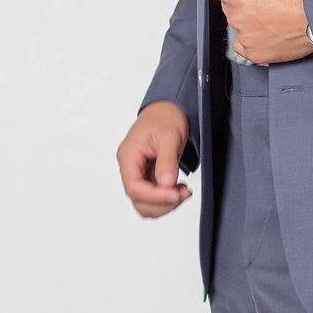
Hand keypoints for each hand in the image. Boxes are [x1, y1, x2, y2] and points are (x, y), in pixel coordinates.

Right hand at [116, 101, 193, 218]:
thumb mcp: (169, 136)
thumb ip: (166, 161)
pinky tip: (180, 190)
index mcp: (128, 155)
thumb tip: (166, 184)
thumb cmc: (165, 117)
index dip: (153, 196)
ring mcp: (139, 173)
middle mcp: (130, 166)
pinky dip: (167, 199)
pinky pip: (154, 196)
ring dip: (165, 204)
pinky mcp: (149, 176)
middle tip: (183, 194)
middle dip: (161, 203)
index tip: (174, 195)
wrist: (168, 109)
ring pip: (145, 203)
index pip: (133, 187)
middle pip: (138, 199)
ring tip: (183, 192)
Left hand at [203, 0, 312, 63]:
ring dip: (247, 20)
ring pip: (236, 25)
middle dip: (238, 1)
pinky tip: (267, 30)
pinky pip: (242, 45)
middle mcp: (235, 16)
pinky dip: (251, 39)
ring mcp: (244, 36)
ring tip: (270, 14)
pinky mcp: (253, 53)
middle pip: (226, 6)